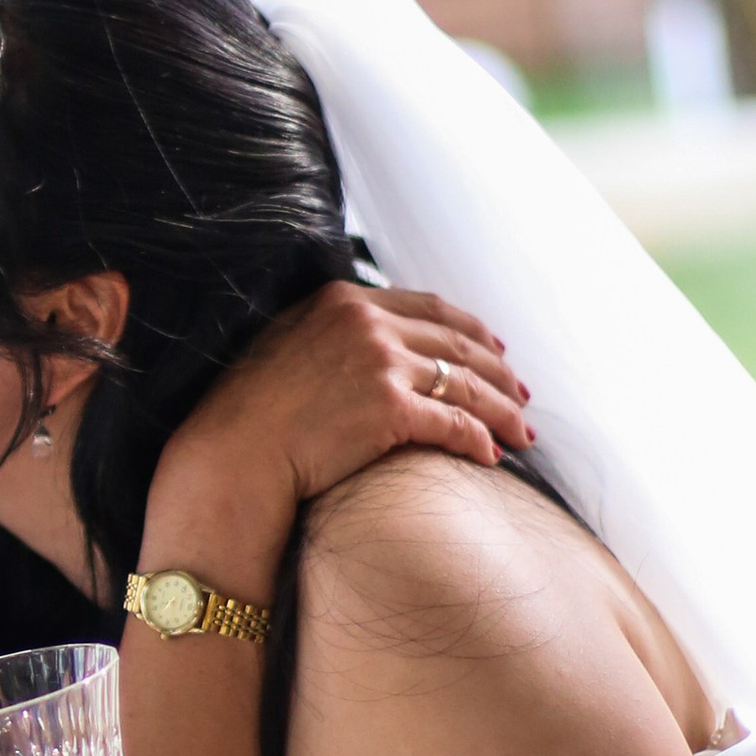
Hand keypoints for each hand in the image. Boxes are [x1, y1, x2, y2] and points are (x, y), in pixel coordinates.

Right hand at [166, 279, 531, 519]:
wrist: (232, 454)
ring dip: (502, 410)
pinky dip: (480, 439)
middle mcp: (367, 323)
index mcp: (344, 300)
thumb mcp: (288, 345)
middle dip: (499, 371)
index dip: (470, 328)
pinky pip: (454, 423)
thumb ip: (333, 334)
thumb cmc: (250, 413)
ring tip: (521, 432)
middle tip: (522, 394)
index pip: (428, 307)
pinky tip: (493, 456)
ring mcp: (381, 363)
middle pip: (457, 342)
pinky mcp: (390, 409)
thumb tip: (374, 348)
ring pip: (466, 383)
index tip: (495, 348)